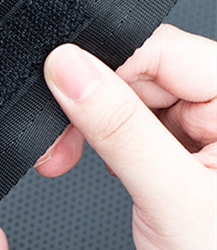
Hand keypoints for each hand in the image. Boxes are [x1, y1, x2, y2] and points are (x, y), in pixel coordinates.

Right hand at [37, 25, 216, 249]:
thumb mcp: (169, 196)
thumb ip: (118, 128)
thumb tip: (71, 72)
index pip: (163, 53)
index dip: (105, 63)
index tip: (56, 80)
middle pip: (141, 75)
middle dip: (87, 99)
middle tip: (53, 135)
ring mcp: (197, 140)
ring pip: (127, 103)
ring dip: (85, 125)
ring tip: (59, 156)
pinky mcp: (172, 165)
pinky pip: (127, 134)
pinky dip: (95, 146)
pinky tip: (83, 162)